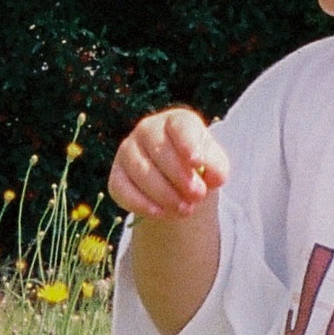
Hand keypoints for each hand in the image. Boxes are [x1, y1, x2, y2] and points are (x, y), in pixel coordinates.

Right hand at [109, 106, 229, 221]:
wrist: (177, 183)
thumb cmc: (197, 167)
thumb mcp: (214, 166)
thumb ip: (217, 168)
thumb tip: (213, 177)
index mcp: (175, 121)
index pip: (180, 126)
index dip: (188, 143)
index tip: (197, 162)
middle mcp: (148, 130)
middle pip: (159, 149)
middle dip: (179, 176)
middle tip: (197, 196)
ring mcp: (128, 151)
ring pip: (140, 170)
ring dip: (164, 193)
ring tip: (185, 210)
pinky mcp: (117, 176)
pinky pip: (122, 188)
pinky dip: (140, 203)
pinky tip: (159, 213)